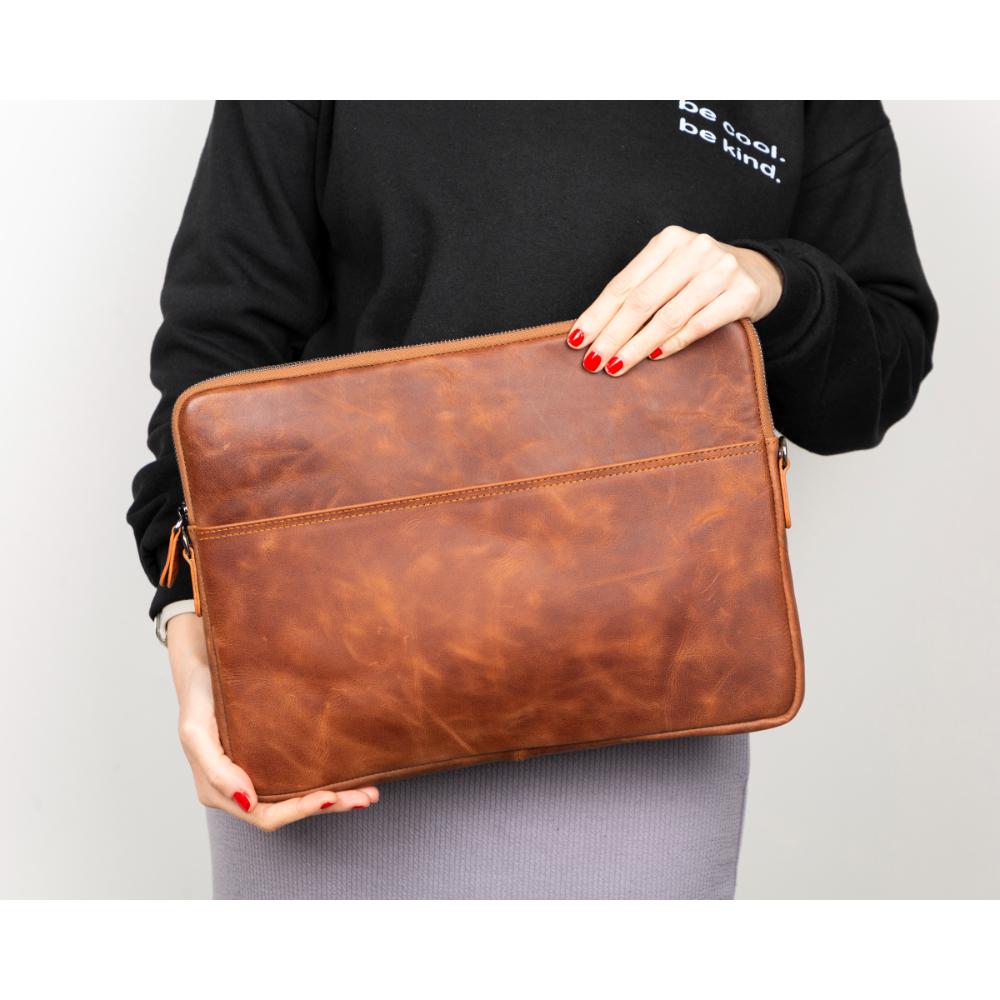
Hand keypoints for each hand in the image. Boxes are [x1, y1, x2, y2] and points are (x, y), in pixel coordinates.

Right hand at [166, 613, 378, 830]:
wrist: (203, 664)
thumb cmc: (199, 698)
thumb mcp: (196, 733)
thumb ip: (216, 771)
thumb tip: (248, 801)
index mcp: (222, 791)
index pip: (266, 816)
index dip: (300, 811)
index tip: (331, 797)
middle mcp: (242, 788)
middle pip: (290, 810)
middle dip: (329, 805)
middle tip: (365, 796)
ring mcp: (257, 773)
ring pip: (299, 797)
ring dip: (336, 798)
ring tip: (369, 792)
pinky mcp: (270, 756)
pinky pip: (300, 776)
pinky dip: (328, 779)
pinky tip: (353, 773)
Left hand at [566, 226, 782, 374]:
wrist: (761, 274)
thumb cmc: (701, 279)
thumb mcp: (670, 273)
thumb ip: (640, 292)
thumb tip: (594, 332)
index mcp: (668, 241)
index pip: (624, 284)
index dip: (598, 314)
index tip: (577, 340)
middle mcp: (695, 249)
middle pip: (642, 300)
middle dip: (613, 335)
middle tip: (593, 362)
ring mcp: (721, 270)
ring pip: (669, 315)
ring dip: (638, 346)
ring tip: (617, 366)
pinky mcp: (744, 293)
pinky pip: (700, 324)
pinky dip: (674, 343)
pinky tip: (654, 356)